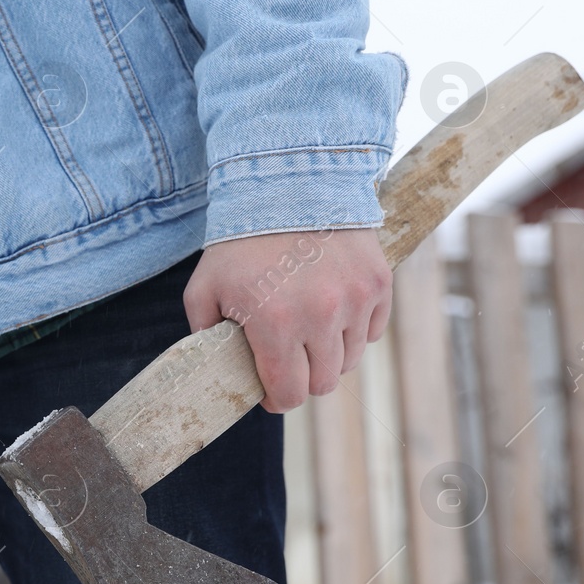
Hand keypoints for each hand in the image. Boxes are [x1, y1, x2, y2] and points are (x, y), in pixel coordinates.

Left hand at [183, 229, 391, 413]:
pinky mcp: (379, 283)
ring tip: (308, 333)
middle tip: (288, 362)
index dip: (278, 400)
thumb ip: (204, 332)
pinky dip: (355, 331)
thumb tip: (217, 365)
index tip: (270, 393)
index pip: (289, 393)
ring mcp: (355, 300)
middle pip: (323, 383)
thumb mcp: (205, 287)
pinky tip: (333, 313)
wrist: (288, 184)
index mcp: (275, 324)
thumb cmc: (240, 240)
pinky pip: (373, 330)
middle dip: (302, 379)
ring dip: (328, 355)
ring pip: (350, 359)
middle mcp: (321, 317)